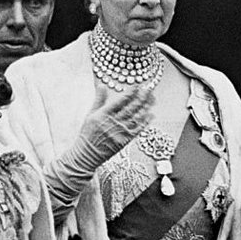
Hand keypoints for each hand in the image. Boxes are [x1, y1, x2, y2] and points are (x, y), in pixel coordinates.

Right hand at [43, 85, 153, 215]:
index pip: (121, 100)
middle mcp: (114, 122)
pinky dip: (145, 121)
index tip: (137, 86)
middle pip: (132, 107)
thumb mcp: (90, 114)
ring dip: (146, 107)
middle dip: (142, 97)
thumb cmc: (88, 133)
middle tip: (149, 90)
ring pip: (137, 117)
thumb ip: (98, 100)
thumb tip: (102, 85)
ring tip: (152, 99)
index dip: (131, 92)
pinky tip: (151, 114)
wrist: (87, 154)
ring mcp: (121, 132)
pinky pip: (138, 129)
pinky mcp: (125, 140)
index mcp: (104, 114)